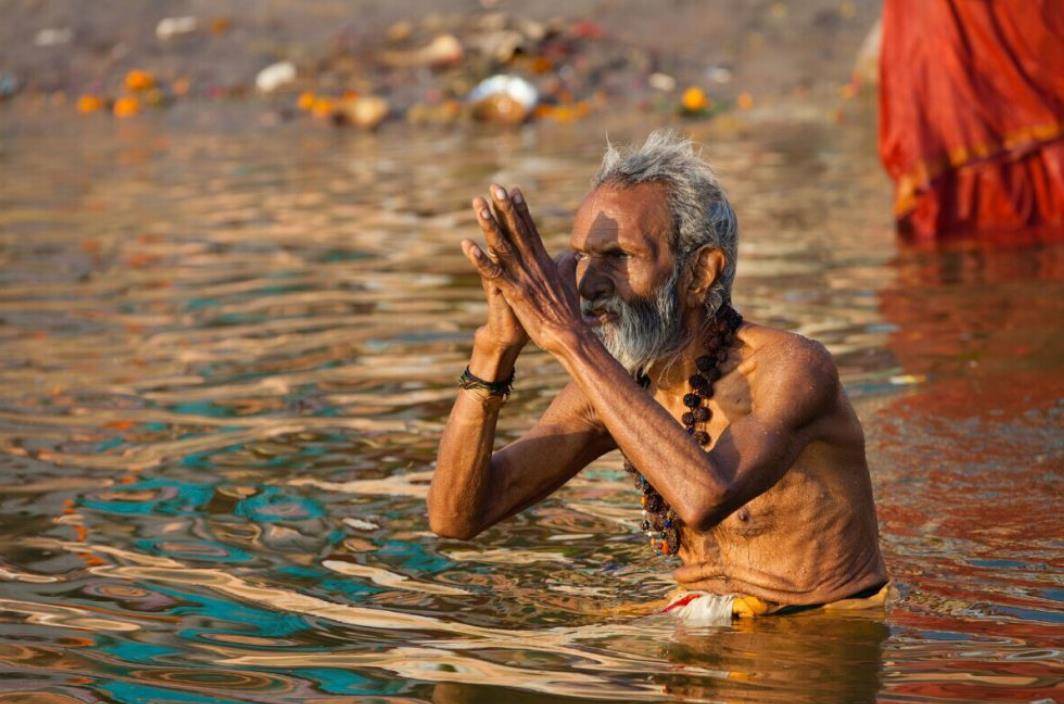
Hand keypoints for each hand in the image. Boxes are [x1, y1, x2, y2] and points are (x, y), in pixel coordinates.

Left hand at [461, 184, 584, 356]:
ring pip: (503, 246)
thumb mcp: (570, 283)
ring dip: (489, 225)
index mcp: (545, 261)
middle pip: (517, 230)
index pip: (531, 230)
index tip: (513, 190)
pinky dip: (480, 259)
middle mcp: (534, 264)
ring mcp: (524, 277)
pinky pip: (493, 273)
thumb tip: (574, 253)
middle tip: (495, 187)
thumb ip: (568, 266)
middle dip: (505, 207)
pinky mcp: (515, 292)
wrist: (569, 335)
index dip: (521, 209)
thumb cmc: (569, 313)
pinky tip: (467, 246)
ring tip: (478, 206)